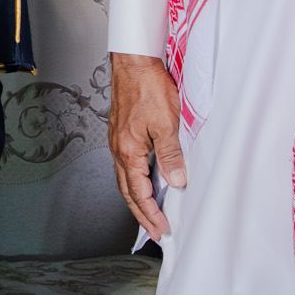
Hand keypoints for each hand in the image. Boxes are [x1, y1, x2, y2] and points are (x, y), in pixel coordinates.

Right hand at [108, 52, 185, 241]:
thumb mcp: (166, 124)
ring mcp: (118, 140)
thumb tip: (175, 181)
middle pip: (127, 191)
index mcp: (128, 151)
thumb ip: (171, 155)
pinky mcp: (122, 132)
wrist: (134, 62)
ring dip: (137, 198)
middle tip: (155, 231)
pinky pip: (126, 164)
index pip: (138, 192)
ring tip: (149, 212)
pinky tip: (145, 179)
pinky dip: (135, 180)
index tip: (162, 229)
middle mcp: (119, 148)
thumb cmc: (147, 88)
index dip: (151, 214)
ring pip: (125, 178)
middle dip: (141, 213)